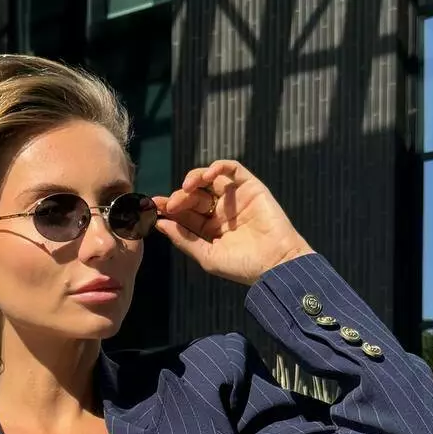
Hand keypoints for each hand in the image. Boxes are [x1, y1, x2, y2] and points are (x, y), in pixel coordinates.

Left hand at [152, 160, 314, 285]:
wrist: (276, 264)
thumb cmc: (244, 267)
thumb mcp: (208, 256)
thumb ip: (184, 239)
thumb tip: (160, 224)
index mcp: (210, 230)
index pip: (185, 214)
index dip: (170, 208)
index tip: (155, 207)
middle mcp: (221, 212)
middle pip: (193, 196)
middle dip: (179, 197)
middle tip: (171, 203)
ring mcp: (235, 199)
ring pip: (208, 179)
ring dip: (194, 178)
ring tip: (186, 188)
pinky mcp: (250, 187)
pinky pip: (232, 169)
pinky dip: (217, 167)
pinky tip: (205, 176)